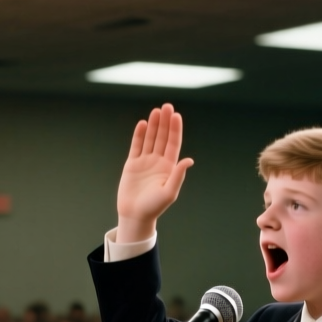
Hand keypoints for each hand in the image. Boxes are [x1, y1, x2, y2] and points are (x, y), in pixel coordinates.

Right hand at [115, 104, 194, 243]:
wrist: (135, 215)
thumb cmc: (154, 207)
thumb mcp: (169, 192)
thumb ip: (178, 175)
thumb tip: (189, 160)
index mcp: (169, 167)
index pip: (173, 144)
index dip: (175, 129)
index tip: (176, 116)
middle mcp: (158, 162)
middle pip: (163, 137)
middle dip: (165, 122)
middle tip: (166, 106)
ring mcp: (145, 162)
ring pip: (150, 139)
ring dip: (153, 125)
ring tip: (156, 111)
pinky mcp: (132, 164)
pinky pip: (136, 146)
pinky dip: (139, 135)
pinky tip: (143, 124)